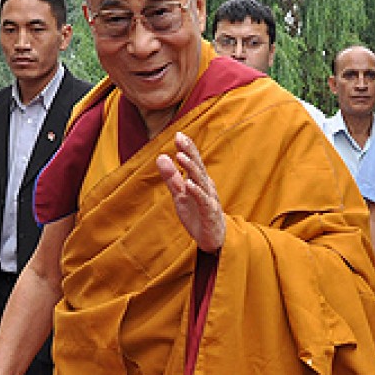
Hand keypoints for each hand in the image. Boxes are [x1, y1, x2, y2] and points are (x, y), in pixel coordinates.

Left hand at [156, 132, 224, 252]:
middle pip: (198, 167)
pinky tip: (188, 184)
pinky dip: (196, 192)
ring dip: (191, 169)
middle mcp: (206, 187)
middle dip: (190, 152)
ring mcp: (209, 199)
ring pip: (201, 181)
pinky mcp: (210, 212)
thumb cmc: (197, 214)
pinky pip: (203, 200)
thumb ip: (171, 177)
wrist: (213, 239)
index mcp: (199, 181)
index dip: (187, 148)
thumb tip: (161, 156)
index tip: (178, 134)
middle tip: (180, 138)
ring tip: (180, 157)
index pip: (194, 161)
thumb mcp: (180, 194)